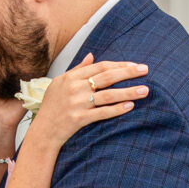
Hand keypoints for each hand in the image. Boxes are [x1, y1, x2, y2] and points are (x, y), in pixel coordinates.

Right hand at [31, 56, 149, 148]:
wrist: (43, 131)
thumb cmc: (52, 106)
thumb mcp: (60, 83)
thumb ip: (77, 69)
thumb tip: (91, 55)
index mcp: (71, 77)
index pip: (100, 67)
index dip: (119, 65)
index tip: (135, 65)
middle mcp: (75, 88)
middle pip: (107, 77)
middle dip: (128, 72)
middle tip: (146, 70)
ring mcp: (78, 104)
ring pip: (108, 95)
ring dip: (129, 92)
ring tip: (145, 90)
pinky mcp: (80, 119)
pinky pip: (103, 112)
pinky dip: (117, 109)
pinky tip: (130, 106)